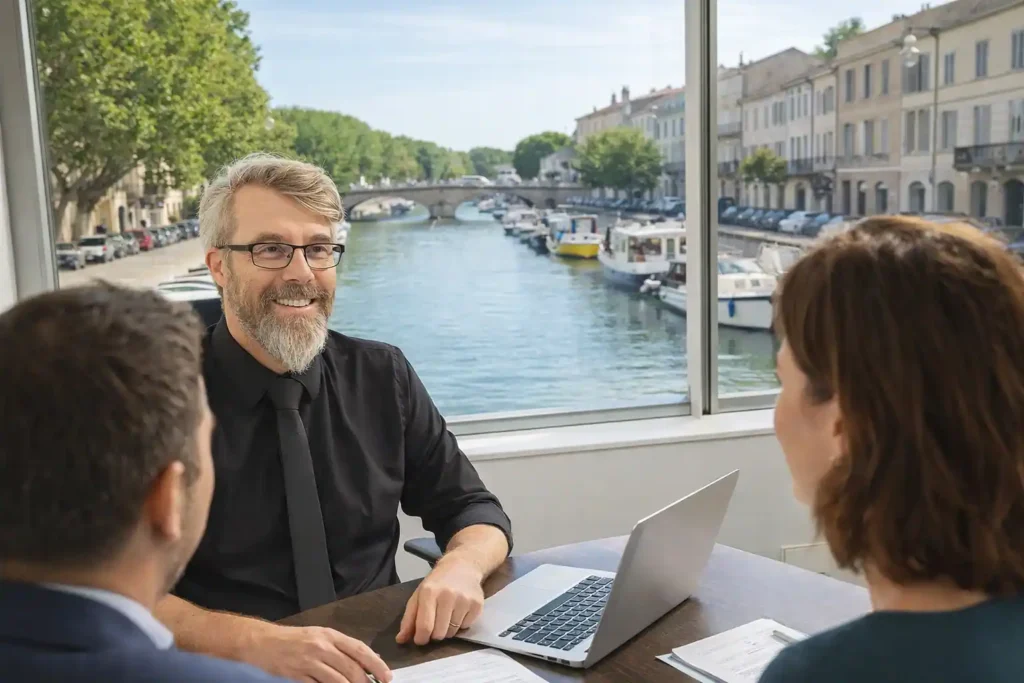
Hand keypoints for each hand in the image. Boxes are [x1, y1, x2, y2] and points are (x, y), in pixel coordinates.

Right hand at [239, 622, 391, 682]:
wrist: (262, 642)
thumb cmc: (293, 639)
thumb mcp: (320, 636)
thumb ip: (341, 648)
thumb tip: (367, 660)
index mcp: (330, 635)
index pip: (360, 649)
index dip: (376, 664)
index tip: (387, 676)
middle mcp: (321, 647)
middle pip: (351, 668)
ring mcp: (309, 662)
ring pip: (338, 681)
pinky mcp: (297, 675)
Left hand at [396, 555, 484, 645]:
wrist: (462, 566)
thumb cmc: (436, 583)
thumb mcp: (418, 596)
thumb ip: (408, 618)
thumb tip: (400, 640)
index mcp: (429, 593)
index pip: (425, 626)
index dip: (421, 638)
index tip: (420, 638)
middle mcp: (448, 595)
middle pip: (439, 633)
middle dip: (434, 635)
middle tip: (435, 624)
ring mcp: (464, 600)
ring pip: (452, 632)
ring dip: (447, 629)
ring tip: (447, 615)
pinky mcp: (477, 605)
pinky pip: (466, 627)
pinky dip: (461, 624)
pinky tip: (459, 611)